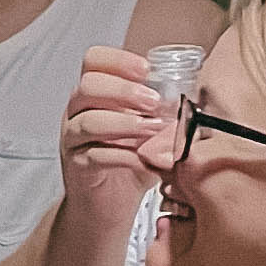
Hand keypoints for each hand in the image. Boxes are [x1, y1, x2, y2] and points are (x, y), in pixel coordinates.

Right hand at [60, 46, 171, 236]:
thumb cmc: (130, 161)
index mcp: (95, 94)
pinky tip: (143, 158)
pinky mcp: (77, 167)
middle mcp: (78, 112)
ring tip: (153, 130)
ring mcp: (73, 139)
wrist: (108, 205)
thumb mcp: (149, 129)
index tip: (146, 70)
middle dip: (125, 90)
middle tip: (154, 102)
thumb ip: (162, 110)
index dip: (119, 60)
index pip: (94, 60)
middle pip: (88, 85)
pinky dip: (122, 155)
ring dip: (126, 123)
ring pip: (88, 121)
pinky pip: (94, 155)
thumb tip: (191, 96)